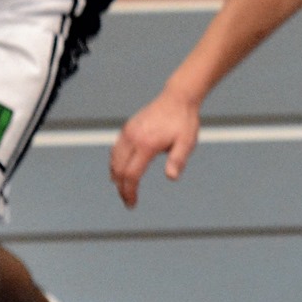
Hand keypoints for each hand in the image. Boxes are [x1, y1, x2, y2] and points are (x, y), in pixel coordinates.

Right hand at [110, 89, 201, 208]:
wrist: (178, 98)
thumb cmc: (184, 121)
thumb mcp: (187, 142)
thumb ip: (178, 160)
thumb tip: (171, 177)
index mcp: (147, 144)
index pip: (131, 174)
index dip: (129, 192)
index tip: (132, 204)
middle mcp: (133, 138)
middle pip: (119, 170)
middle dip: (121, 188)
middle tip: (128, 201)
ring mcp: (128, 132)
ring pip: (114, 160)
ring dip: (116, 176)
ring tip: (123, 189)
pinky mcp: (127, 127)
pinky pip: (115, 149)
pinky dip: (114, 163)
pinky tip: (120, 170)